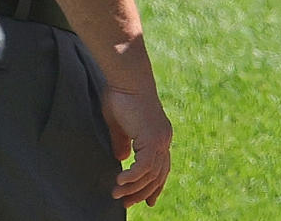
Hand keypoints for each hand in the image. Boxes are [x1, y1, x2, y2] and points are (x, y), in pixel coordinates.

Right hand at [105, 84, 172, 206]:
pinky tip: (119, 182)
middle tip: (126, 203)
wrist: (127, 77)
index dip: (156, 185)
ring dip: (133, 188)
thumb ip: (123, 142)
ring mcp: (160, 138)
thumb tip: (122, 159)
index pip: (163, 166)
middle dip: (143, 193)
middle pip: (158, 175)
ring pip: (151, 175)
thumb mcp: (120, 124)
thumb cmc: (121, 94)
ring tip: (116, 194)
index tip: (149, 201)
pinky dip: (132, 178)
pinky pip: (144, 168)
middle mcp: (164, 138)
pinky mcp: (151, 138)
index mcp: (159, 134)